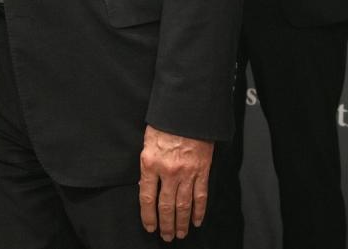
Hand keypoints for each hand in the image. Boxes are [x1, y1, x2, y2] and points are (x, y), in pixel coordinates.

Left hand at [138, 125, 213, 240]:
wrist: (186, 111)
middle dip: (165, 224)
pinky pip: (201, 195)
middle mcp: (168, 171)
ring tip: (180, 234)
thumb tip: (145, 185)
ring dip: (181, 222)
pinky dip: (199, 211)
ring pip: (183, 205)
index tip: (149, 227)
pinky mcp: (202, 170)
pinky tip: (197, 221)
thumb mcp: (146, 142)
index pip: (146, 197)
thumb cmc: (164, 123)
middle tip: (166, 236)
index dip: (148, 216)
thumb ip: (147, 165)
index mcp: (150, 163)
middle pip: (166, 206)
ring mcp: (187, 172)